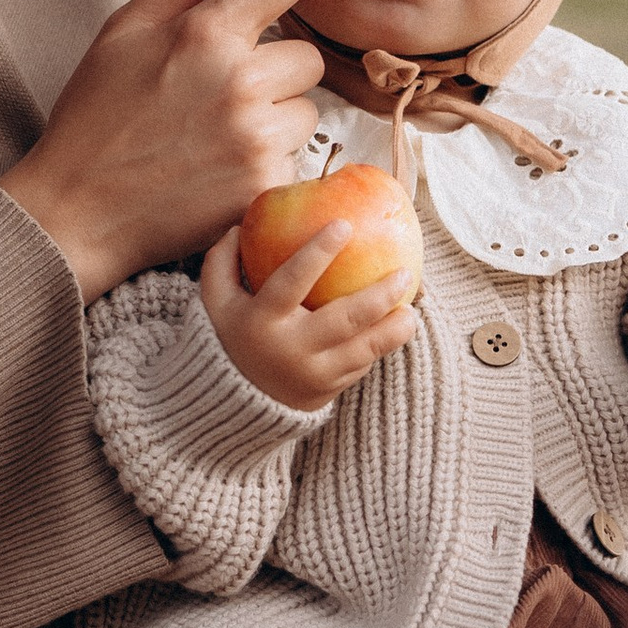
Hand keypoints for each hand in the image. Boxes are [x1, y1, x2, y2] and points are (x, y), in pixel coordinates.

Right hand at [0, 0, 406, 301]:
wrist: (74, 213)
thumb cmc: (95, 117)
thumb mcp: (123, 33)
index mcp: (206, 32)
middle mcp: (239, 80)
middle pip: (306, 56)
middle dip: (276, 71)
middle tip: (216, 96)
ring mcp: (255, 137)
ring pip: (306, 110)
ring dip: (275, 119)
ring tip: (213, 138)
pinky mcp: (264, 186)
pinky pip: (296, 159)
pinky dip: (267, 164)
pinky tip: (217, 172)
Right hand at [198, 221, 417, 410]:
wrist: (237, 402)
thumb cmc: (232, 336)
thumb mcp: (215, 301)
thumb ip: (222, 261)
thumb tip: (242, 225)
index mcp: (261, 321)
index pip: (291, 281)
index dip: (317, 252)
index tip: (345, 224)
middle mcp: (290, 349)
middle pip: (344, 319)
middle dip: (379, 294)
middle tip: (403, 271)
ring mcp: (312, 374)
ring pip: (364, 349)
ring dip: (394, 328)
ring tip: (412, 308)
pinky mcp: (328, 391)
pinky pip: (361, 365)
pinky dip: (380, 346)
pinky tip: (397, 327)